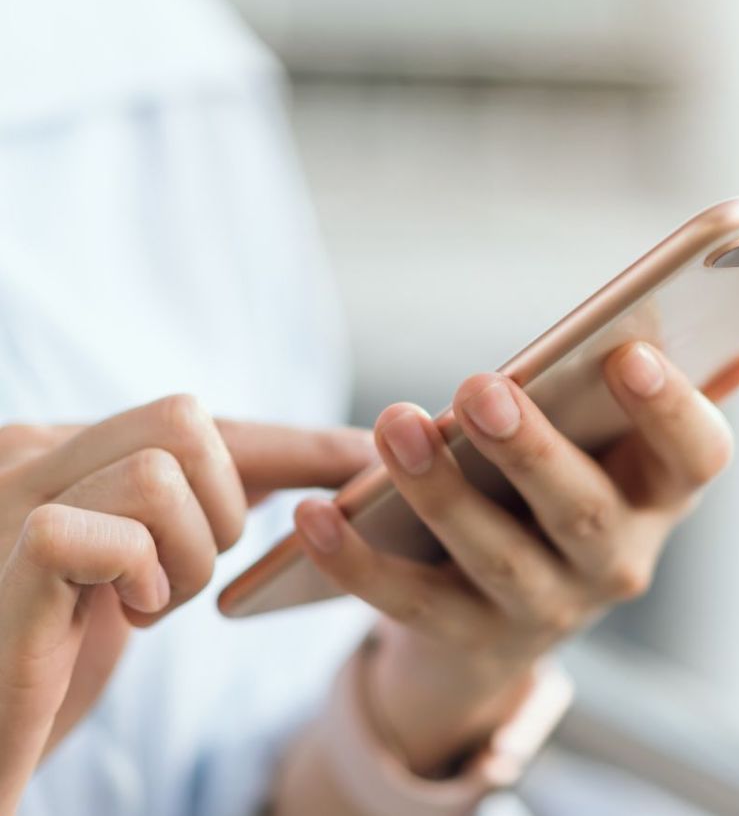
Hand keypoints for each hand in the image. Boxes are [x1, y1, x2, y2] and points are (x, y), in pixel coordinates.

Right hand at [0, 397, 374, 813]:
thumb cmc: (48, 658)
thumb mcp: (130, 564)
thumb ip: (191, 506)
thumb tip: (319, 466)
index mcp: (60, 448)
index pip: (196, 418)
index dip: (289, 443)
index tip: (364, 459)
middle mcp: (25, 453)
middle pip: (185, 421)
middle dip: (220, 508)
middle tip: (177, 576)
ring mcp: (7, 500)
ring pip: (162, 473)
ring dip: (184, 554)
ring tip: (142, 604)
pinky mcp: (9, 560)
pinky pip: (119, 535)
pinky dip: (142, 577)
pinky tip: (116, 615)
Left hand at [293, 340, 738, 774]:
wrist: (511, 616)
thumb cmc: (574, 490)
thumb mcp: (628, 448)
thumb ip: (681, 386)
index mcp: (661, 495)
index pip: (698, 457)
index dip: (673, 410)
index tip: (630, 352)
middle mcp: (617, 562)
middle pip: (585, 513)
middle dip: (535, 453)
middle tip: (482, 388)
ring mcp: (544, 610)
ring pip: (497, 559)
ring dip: (444, 496)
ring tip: (394, 428)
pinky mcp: (467, 637)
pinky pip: (410, 605)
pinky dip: (359, 564)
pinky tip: (315, 514)